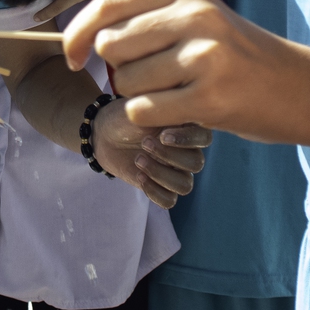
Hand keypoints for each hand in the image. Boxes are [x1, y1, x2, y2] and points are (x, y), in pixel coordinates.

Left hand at [63, 0, 309, 146]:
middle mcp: (194, 15)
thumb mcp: (200, 18)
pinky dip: (150, 119)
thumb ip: (150, 20)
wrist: (302, 88)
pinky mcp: (210, 95)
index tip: (73, 57)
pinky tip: (178, 114)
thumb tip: (87, 37)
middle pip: (112, 46)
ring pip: (125, 81)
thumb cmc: (242, 56)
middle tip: (150, 80)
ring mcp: (203, 54)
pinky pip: (144, 110)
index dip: (78, 33)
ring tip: (174, 94)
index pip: (108, 6)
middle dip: (117, 71)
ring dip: (138, 97)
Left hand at [85, 97, 208, 207]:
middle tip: (144, 144)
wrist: (105, 134)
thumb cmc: (126, 117)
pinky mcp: (160, 186)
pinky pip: (169, 200)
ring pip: (185, 185)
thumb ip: (159, 112)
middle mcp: (186, 151)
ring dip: (160, 174)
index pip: (204, 138)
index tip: (163, 135)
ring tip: (138, 160)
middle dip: (168, 156)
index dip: (187, 140)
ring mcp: (174, 171)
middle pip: (196, 164)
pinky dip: (155, 191)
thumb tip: (173, 115)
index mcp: (187, 128)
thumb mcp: (141, 109)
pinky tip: (139, 177)